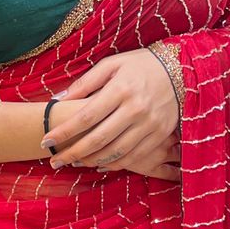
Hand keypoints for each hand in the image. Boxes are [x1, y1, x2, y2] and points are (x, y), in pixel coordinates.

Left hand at [41, 49, 180, 180]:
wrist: (183, 70)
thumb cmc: (141, 65)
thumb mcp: (112, 64)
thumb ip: (85, 83)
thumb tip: (58, 98)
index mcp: (120, 89)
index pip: (85, 117)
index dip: (63, 131)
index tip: (46, 140)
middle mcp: (135, 109)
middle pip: (98, 139)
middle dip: (72, 152)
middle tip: (54, 160)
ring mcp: (150, 124)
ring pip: (115, 152)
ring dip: (91, 161)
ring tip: (73, 163)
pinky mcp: (160, 135)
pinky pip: (134, 156)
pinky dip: (115, 163)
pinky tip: (99, 164)